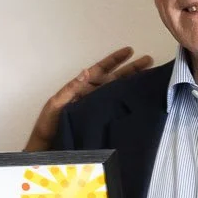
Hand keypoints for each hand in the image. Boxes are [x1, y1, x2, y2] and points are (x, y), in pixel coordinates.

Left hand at [24, 47, 153, 150]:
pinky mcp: (101, 120)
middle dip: (131, 69)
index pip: (101, 70)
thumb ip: (71, 88)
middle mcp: (92, 95)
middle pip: (115, 78)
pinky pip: (116, 109)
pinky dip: (127, 103)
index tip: (129, 51)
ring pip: (118, 91)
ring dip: (132, 83)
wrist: (49, 146)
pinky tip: (138, 101)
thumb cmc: (49, 123)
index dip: (114, 60)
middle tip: (148, 60)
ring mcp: (97, 107)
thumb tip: (86, 71)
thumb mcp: (57, 103)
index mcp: (82, 87)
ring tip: (148, 76)